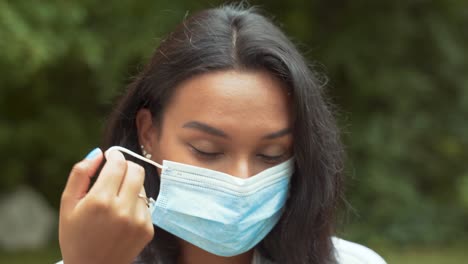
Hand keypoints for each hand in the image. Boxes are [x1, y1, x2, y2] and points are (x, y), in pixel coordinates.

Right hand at [59, 148, 153, 263]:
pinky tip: (122, 217)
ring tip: (114, 202)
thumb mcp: (67, 204)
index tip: (111, 156)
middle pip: (136, 170)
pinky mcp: (148, 229)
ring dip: (130, 187)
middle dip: (126, 166)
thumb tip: (98, 153)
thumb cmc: (75, 236)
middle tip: (116, 172)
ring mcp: (138, 220)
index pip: (119, 164)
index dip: (115, 156)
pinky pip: (146, 204)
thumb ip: (80, 174)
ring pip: (141, 187)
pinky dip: (135, 204)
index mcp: (100, 201)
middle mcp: (122, 210)